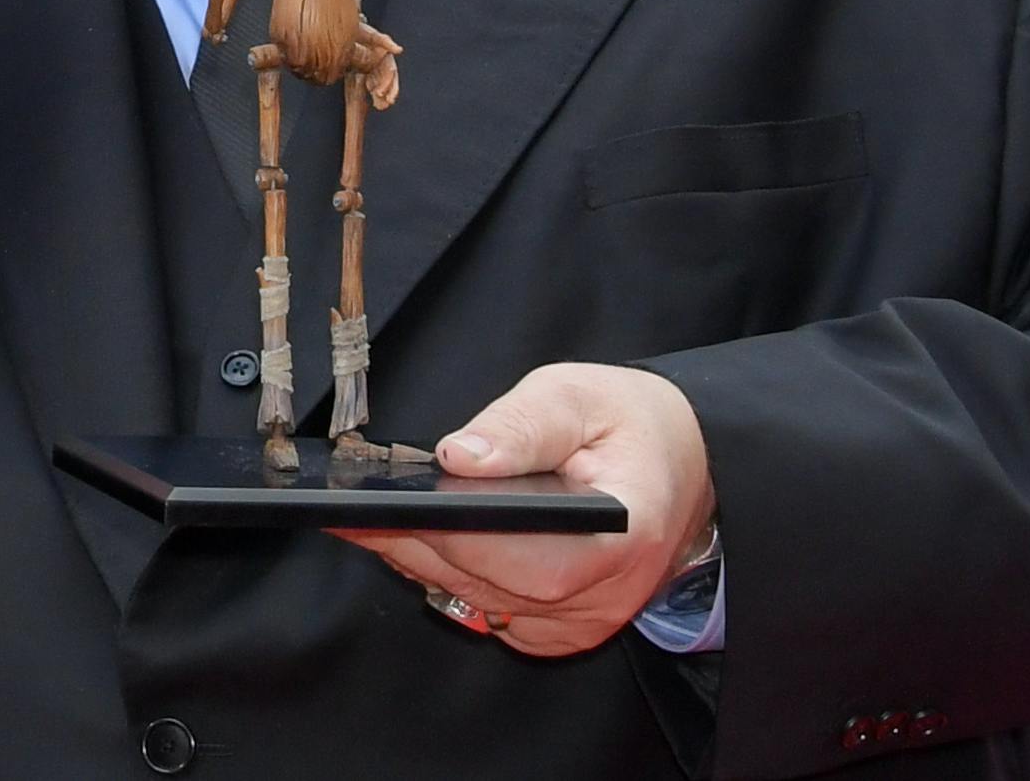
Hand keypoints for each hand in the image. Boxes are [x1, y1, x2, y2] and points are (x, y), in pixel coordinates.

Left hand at [333, 364, 714, 657]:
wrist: (681, 469)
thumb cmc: (632, 426)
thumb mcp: (579, 396)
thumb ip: (520, 425)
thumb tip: (458, 457)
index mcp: (623, 532)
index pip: (520, 553)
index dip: (446, 532)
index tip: (382, 505)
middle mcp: (605, 595)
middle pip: (486, 581)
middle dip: (413, 541)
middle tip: (348, 506)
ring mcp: (584, 623)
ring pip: (479, 601)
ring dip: (424, 560)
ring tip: (371, 517)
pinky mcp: (562, 632)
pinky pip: (490, 612)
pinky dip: (455, 577)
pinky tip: (423, 541)